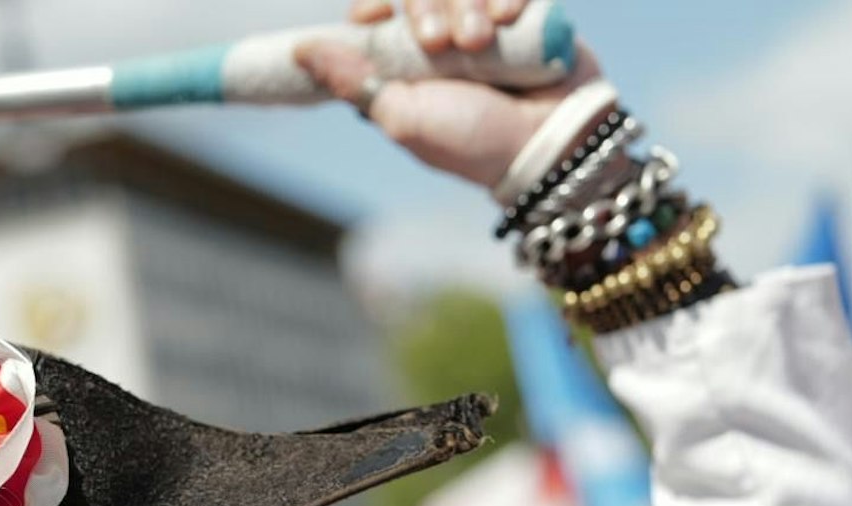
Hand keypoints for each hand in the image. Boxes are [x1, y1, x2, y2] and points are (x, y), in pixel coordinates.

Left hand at [293, 0, 602, 190]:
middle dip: (425, 7)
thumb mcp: (403, 117)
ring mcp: (484, 23)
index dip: (374, 6)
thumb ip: (353, 80)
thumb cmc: (474, 142)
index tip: (376, 15)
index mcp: (406, 63)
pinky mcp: (524, 13)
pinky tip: (507, 22)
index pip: (376, 10)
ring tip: (480, 41)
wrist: (550, 145)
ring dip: (466, 4)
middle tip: (442, 44)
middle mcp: (442, 38)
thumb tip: (301, 50)